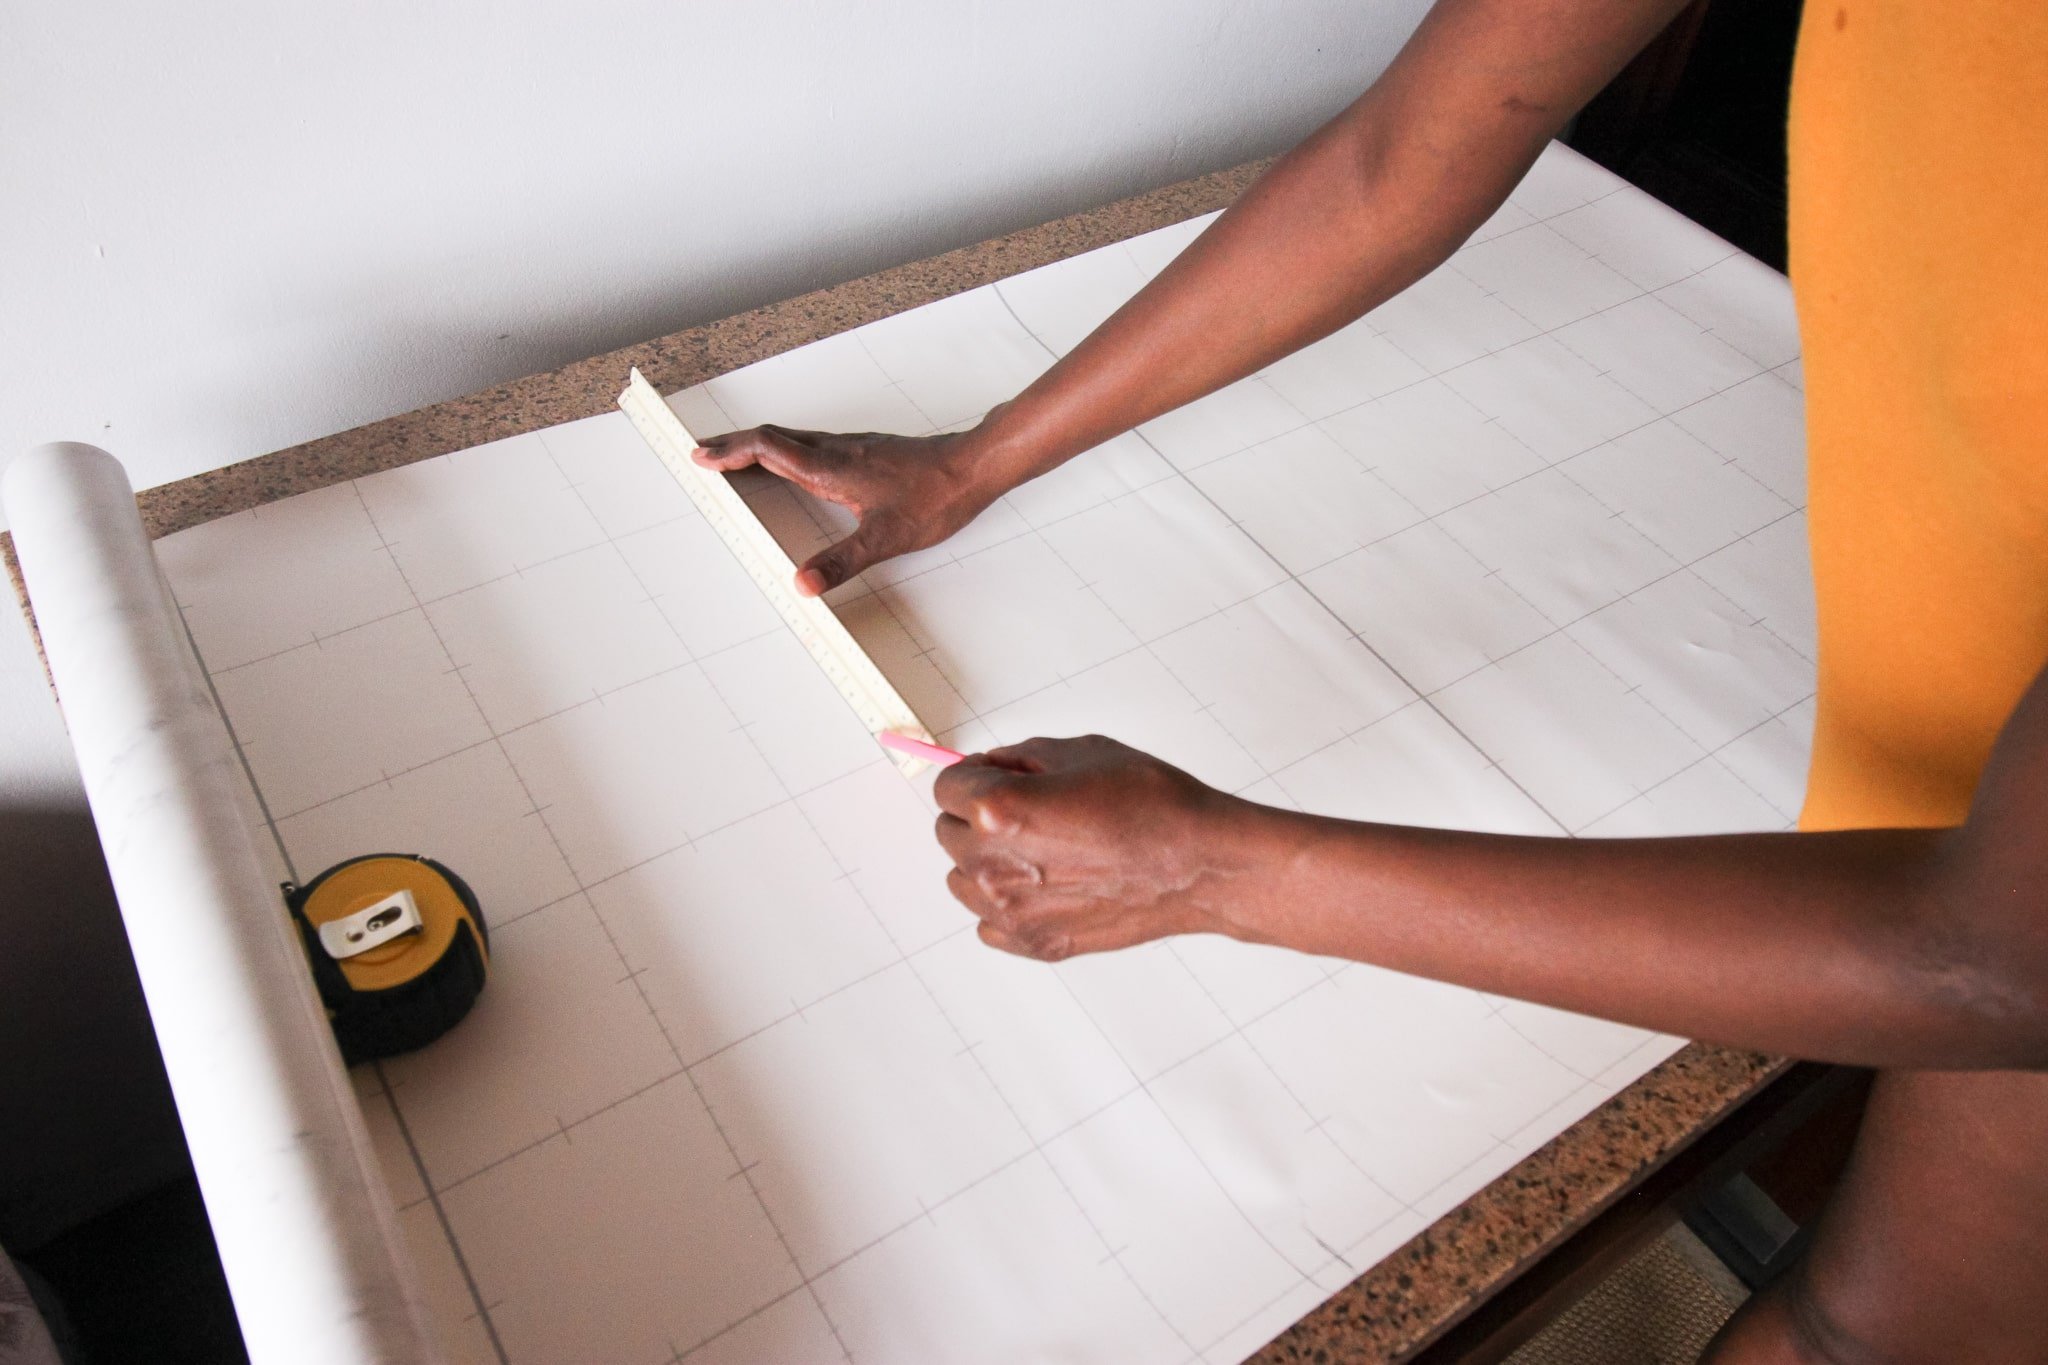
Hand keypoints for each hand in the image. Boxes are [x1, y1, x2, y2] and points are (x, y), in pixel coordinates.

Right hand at [692, 423, 999, 595]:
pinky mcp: (865, 451)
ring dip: (757, 447)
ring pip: (791, 439)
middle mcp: (835, 451)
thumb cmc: (935, 498)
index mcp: (830, 468)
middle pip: (772, 439)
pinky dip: (784, 451)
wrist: (973, 468)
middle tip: (703, 453)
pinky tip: (791, 465)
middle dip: (732, 445)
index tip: (701, 456)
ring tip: (734, 458)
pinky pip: (810, 444)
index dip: (731, 452)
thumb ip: (841, 561)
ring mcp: (851, 448)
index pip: (768, 449)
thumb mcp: (885, 539)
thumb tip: (801, 583)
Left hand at [932, 735, 1268, 960]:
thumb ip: (1022, 758)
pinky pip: (989, 924)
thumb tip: (993, 767)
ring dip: (986, 862)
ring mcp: (1013, 911)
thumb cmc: (1152, 804)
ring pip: (962, 881)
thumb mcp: (1081, 751)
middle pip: (947, 832)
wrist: (1199, 864)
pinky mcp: (1036, 942)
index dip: (972, 775)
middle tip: (1026, 810)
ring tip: (1040, 849)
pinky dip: (1008, 905)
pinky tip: (1045, 885)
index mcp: (998, 810)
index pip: (946, 786)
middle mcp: (994, 865)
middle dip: (976, 816)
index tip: (992, 776)